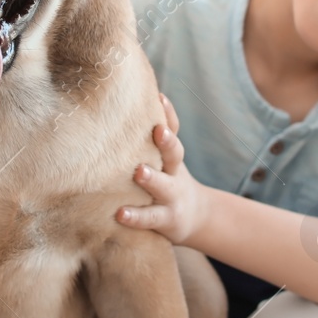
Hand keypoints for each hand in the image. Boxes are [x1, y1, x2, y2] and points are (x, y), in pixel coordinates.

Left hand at [117, 94, 208, 244]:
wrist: (196, 216)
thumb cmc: (170, 179)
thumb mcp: (167, 159)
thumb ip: (151, 139)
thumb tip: (130, 102)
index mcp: (171, 155)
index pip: (174, 129)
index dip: (169, 114)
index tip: (160, 98)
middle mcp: (174, 173)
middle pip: (174, 155)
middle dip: (168, 142)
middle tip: (159, 131)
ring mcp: (171, 197)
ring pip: (164, 186)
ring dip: (153, 179)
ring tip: (139, 172)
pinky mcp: (165, 219)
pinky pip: (150, 217)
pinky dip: (136, 216)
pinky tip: (120, 214)